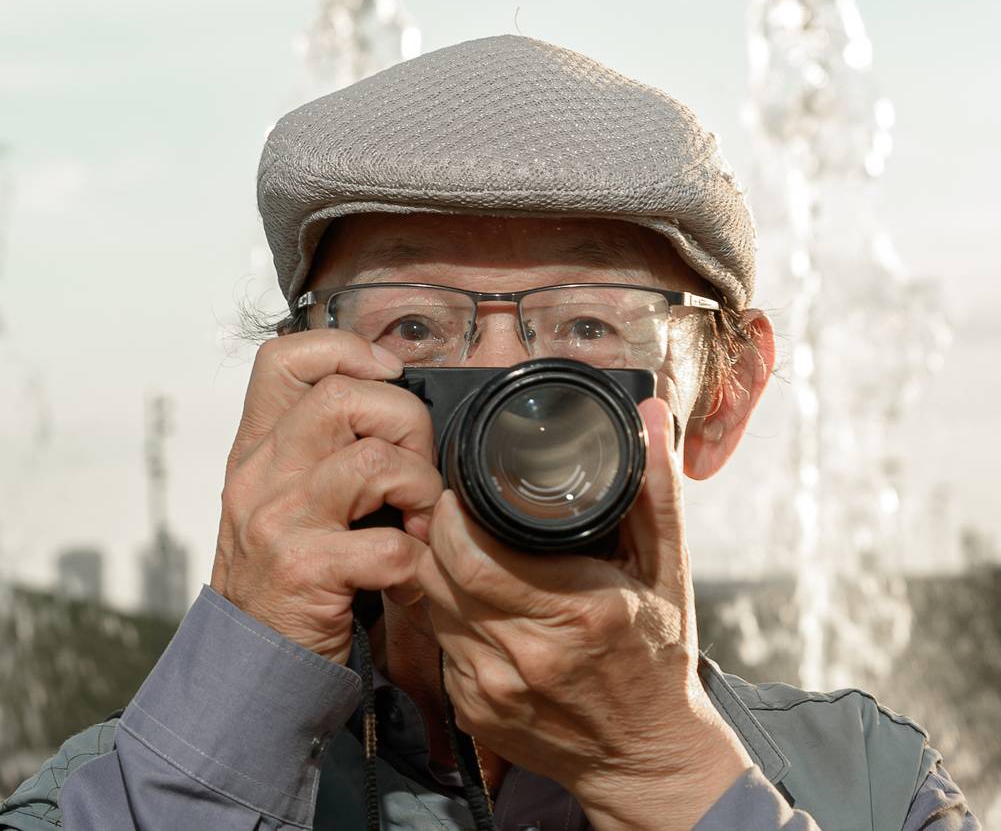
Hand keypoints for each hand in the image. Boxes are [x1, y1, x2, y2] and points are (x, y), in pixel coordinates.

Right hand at [211, 329, 442, 664]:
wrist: (247, 670)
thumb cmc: (284, 577)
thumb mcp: (282, 498)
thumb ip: (321, 448)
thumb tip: (395, 401)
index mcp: (257, 448)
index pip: (285, 358)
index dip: (346, 350)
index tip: (386, 375)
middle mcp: (261, 475)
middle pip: (345, 397)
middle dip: (406, 423)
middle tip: (416, 469)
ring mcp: (281, 522)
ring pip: (375, 460)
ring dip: (421, 489)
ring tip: (420, 520)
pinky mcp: (307, 573)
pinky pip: (390, 545)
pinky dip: (417, 561)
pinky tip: (409, 575)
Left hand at [416, 398, 750, 830]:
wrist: (648, 758)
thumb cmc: (658, 657)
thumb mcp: (667, 568)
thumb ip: (655, 489)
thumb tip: (649, 418)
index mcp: (576, 612)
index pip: (473, 553)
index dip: (452, 512)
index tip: (457, 484)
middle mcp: (527, 654)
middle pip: (440, 573)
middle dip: (436, 530)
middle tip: (449, 503)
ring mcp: (495, 690)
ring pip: (430, 606)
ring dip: (435, 569)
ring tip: (456, 542)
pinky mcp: (475, 714)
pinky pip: (439, 644)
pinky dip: (445, 613)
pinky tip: (471, 597)